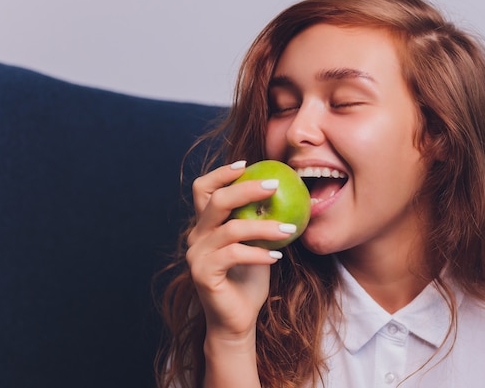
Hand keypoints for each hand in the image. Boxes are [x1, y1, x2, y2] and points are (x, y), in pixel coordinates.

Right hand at [186, 161, 293, 341]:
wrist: (237, 319)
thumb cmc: (249, 279)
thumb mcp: (256, 243)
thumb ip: (258, 220)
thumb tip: (284, 192)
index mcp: (205, 224)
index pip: (203, 188)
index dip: (221, 172)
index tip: (248, 165)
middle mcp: (196, 235)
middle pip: (217, 201)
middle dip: (246, 189)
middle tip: (274, 186)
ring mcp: (197, 255)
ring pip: (231, 229)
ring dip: (263, 227)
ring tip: (288, 231)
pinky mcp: (203, 273)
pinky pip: (234, 255)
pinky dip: (258, 253)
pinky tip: (276, 257)